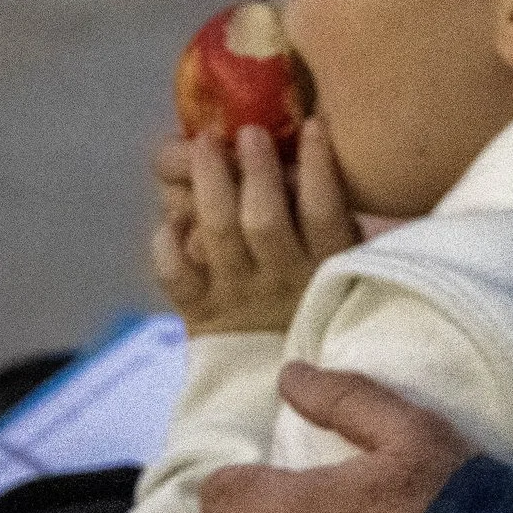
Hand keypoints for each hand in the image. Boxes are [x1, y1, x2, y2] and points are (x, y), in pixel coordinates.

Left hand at [151, 117, 358, 334]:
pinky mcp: (199, 311)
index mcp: (326, 265)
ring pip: (217, 233)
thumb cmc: (315, 304)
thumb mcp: (345, 264)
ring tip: (204, 145)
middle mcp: (281, 280)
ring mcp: (236, 295)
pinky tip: (172, 218)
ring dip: (210, 183)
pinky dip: (167, 243)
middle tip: (249, 132)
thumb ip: (340, 220)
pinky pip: (174, 274)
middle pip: (263, 219)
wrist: (279, 387)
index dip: (318, 165)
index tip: (312, 125)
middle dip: (255, 170)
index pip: (324, 211)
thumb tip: (320, 152)